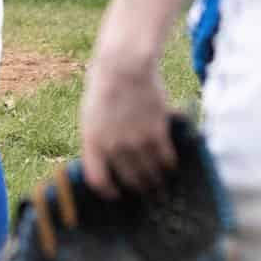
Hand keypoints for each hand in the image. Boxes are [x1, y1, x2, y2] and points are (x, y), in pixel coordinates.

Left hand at [78, 51, 176, 197]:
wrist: (124, 66)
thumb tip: (108, 163)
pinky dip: (169, 165)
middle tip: (146, 190)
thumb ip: (99, 141)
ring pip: (150, 174)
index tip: (117, 194)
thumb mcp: (91, 117)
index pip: (98, 180)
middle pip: (129, 180)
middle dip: (139, 188)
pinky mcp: (156, 133)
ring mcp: (136, 141)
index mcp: (92, 142)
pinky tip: (170, 165)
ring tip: (159, 182)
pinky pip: (166, 159)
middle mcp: (113, 146)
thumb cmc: (105, 88)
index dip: (108, 192)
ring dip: (156, 181)